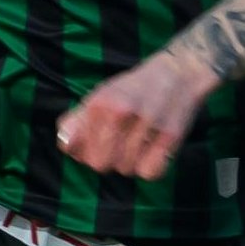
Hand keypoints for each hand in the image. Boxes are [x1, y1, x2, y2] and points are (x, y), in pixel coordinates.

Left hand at [57, 49, 220, 180]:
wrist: (179, 72)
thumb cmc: (134, 89)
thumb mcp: (99, 95)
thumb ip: (77, 120)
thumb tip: (65, 143)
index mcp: (98, 103)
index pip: (72, 147)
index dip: (80, 151)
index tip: (93, 143)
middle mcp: (120, 113)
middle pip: (98, 164)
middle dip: (105, 159)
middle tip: (119, 144)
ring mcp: (146, 125)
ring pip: (125, 170)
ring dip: (129, 162)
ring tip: (139, 141)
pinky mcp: (170, 137)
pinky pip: (150, 173)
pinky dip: (150, 167)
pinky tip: (153, 151)